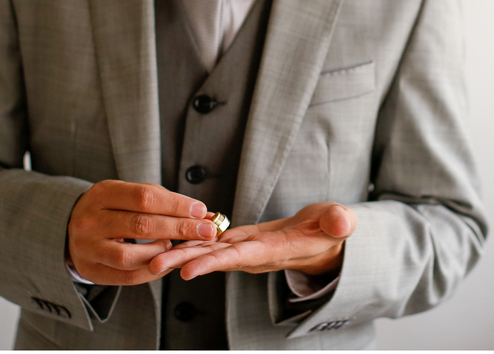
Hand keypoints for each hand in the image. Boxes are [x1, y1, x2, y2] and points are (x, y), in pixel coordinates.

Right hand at [67, 180, 218, 285]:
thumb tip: (205, 213)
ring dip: (161, 252)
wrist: (70, 227)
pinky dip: (152, 271)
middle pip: (141, 225)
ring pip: (131, 256)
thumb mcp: (129, 195)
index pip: (144, 196)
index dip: (176, 204)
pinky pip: (127, 276)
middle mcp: (90, 220)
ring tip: (176, 245)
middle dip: (179, 228)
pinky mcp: (90, 270)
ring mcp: (87, 247)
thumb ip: (164, 202)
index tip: (202, 211)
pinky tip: (166, 262)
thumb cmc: (111, 208)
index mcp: (102, 193)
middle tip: (207, 231)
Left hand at [148, 202, 356, 279]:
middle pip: (215, 259)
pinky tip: (168, 238)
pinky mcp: (240, 241)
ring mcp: (245, 249)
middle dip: (184, 262)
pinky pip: (211, 243)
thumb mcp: (340, 223)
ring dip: (180, 254)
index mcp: (275, 250)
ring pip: (208, 252)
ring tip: (151, 256)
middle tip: (153, 266)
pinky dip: (190, 241)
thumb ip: (340, 222)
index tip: (187, 270)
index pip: (240, 257)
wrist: (326, 240)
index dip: (213, 262)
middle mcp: (254, 254)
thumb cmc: (332, 230)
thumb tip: (343, 222)